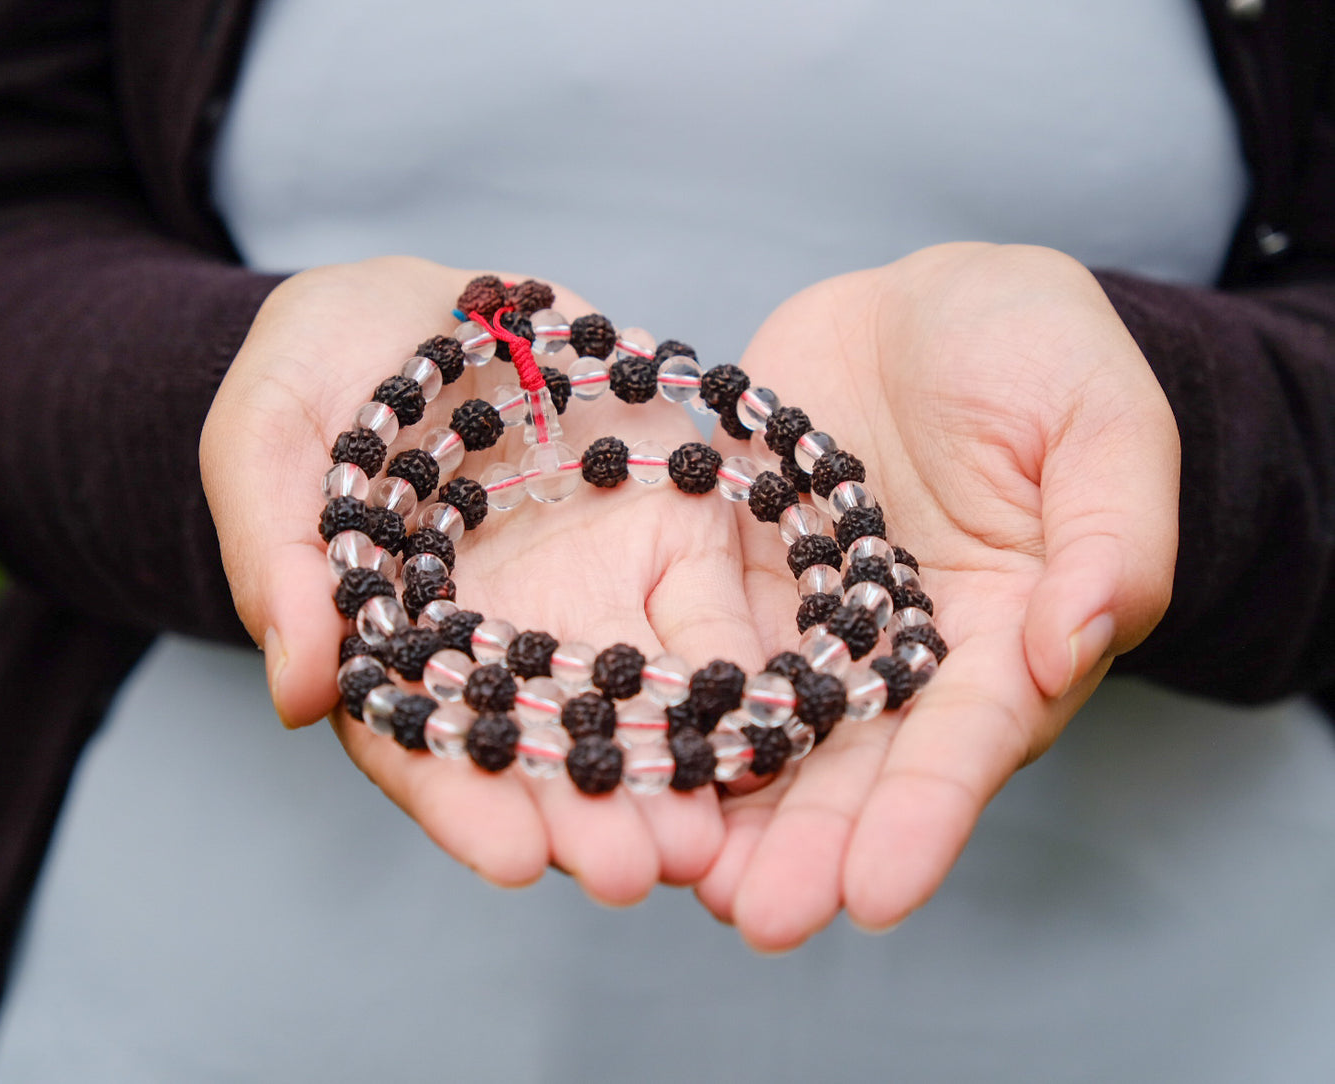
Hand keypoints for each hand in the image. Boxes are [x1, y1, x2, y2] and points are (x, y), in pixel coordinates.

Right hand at [201, 257, 761, 903]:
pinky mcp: (662, 533)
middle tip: (636, 870)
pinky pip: (702, 608)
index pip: (425, 742)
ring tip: (710, 836)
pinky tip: (773, 714)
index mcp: (396, 640)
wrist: (415, 304)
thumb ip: (278, 556)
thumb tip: (297, 690)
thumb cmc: (314, 372)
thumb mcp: (267, 437)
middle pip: (544, 745)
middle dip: (589, 813)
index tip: (512, 859)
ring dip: (673, 770)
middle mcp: (501, 639)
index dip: (465, 802)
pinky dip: (734, 665)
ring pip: (633, 699)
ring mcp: (585, 593)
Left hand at [694, 243, 1178, 945]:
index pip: (970, 740)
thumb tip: (1073, 646)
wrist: (928, 303)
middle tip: (761, 919)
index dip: (927, 816)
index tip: (878, 892)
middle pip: (859, 763)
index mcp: (1007, 637)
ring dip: (731, 806)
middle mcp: (903, 655)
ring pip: (769, 725)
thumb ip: (1111, 534)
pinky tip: (626, 760)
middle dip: (813, 844)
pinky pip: (700, 644)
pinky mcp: (739, 574)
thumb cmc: (1039, 349)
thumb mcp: (1102, 417)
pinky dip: (669, 704)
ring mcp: (812, 620)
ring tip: (685, 881)